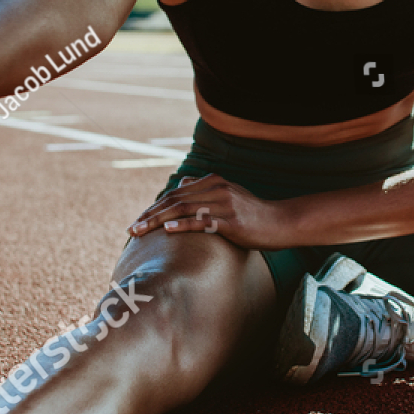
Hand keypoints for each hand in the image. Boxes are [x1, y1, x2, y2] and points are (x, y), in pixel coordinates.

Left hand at [128, 175, 295, 249]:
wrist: (282, 222)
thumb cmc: (254, 214)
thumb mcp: (229, 195)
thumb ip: (206, 190)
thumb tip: (183, 183)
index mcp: (213, 181)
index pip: (176, 194)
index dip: (154, 207)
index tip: (138, 221)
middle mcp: (216, 188)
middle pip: (175, 200)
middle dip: (150, 215)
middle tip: (131, 229)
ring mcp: (224, 203)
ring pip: (182, 210)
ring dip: (157, 221)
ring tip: (139, 232)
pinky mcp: (231, 220)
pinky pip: (202, 222)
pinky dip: (182, 226)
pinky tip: (167, 232)